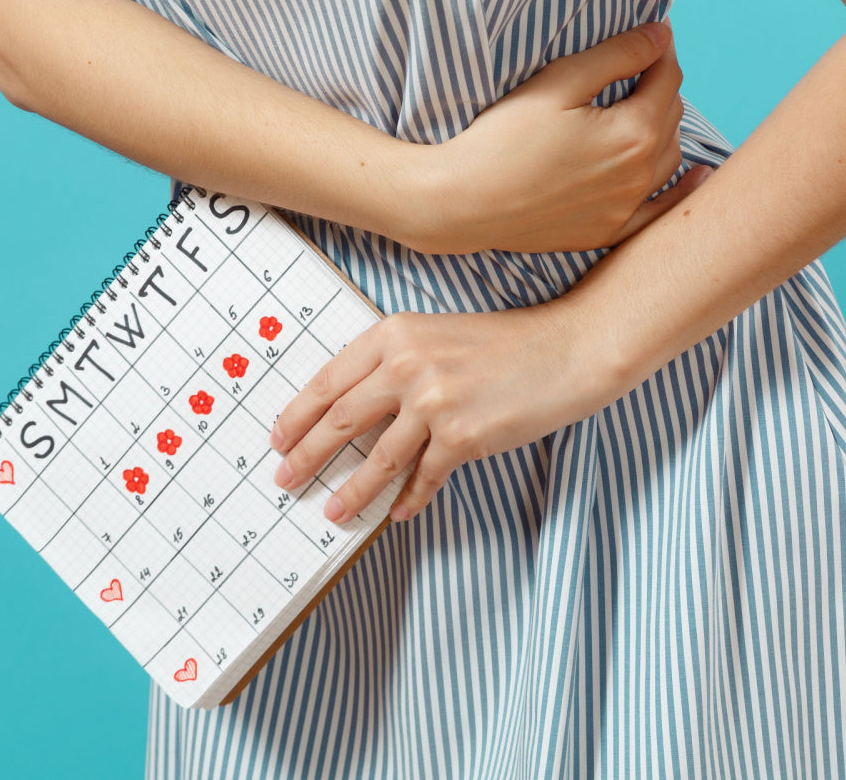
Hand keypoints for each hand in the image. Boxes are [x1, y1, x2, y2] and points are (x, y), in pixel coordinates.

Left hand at [268, 305, 602, 525]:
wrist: (566, 349)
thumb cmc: (504, 342)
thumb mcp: (436, 334)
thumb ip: (394, 363)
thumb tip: (352, 411)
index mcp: (395, 333)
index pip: (329, 380)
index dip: (297, 414)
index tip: (279, 437)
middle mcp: (407, 364)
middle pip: (339, 419)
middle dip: (306, 454)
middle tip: (285, 478)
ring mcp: (434, 402)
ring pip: (376, 458)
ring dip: (350, 491)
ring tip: (332, 512)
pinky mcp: (462, 437)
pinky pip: (423, 477)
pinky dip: (408, 499)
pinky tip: (398, 512)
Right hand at [409, 21, 711, 254]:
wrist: (461, 203)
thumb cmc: (502, 138)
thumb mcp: (558, 82)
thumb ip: (617, 55)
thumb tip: (662, 35)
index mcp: (634, 133)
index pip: (666, 79)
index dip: (659, 51)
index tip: (650, 37)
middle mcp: (640, 175)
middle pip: (670, 117)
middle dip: (660, 88)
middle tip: (637, 69)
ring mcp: (625, 209)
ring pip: (668, 159)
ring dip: (663, 130)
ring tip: (644, 110)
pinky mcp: (606, 232)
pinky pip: (660, 212)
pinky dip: (682, 192)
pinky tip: (698, 178)